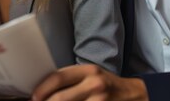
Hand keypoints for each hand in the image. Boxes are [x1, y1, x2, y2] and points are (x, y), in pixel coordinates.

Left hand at [32, 64, 147, 100]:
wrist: (135, 95)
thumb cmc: (108, 86)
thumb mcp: (91, 76)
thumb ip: (71, 80)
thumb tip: (43, 90)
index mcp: (88, 71)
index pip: (58, 77)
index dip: (43, 88)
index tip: (34, 97)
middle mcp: (94, 84)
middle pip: (60, 98)